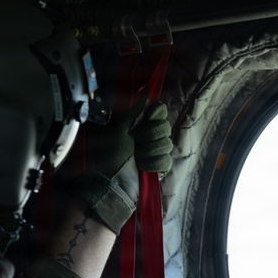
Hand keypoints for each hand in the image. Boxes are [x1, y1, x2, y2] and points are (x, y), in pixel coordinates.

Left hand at [65, 96, 171, 233]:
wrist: (112, 180)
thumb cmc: (111, 155)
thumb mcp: (119, 130)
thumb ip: (134, 113)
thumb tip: (146, 97)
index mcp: (142, 126)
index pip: (161, 112)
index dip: (156, 115)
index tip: (146, 119)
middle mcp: (152, 137)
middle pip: (165, 127)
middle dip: (147, 136)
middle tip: (135, 143)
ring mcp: (158, 152)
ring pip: (166, 144)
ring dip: (147, 152)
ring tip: (136, 158)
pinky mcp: (161, 168)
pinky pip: (166, 160)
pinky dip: (152, 165)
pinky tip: (142, 167)